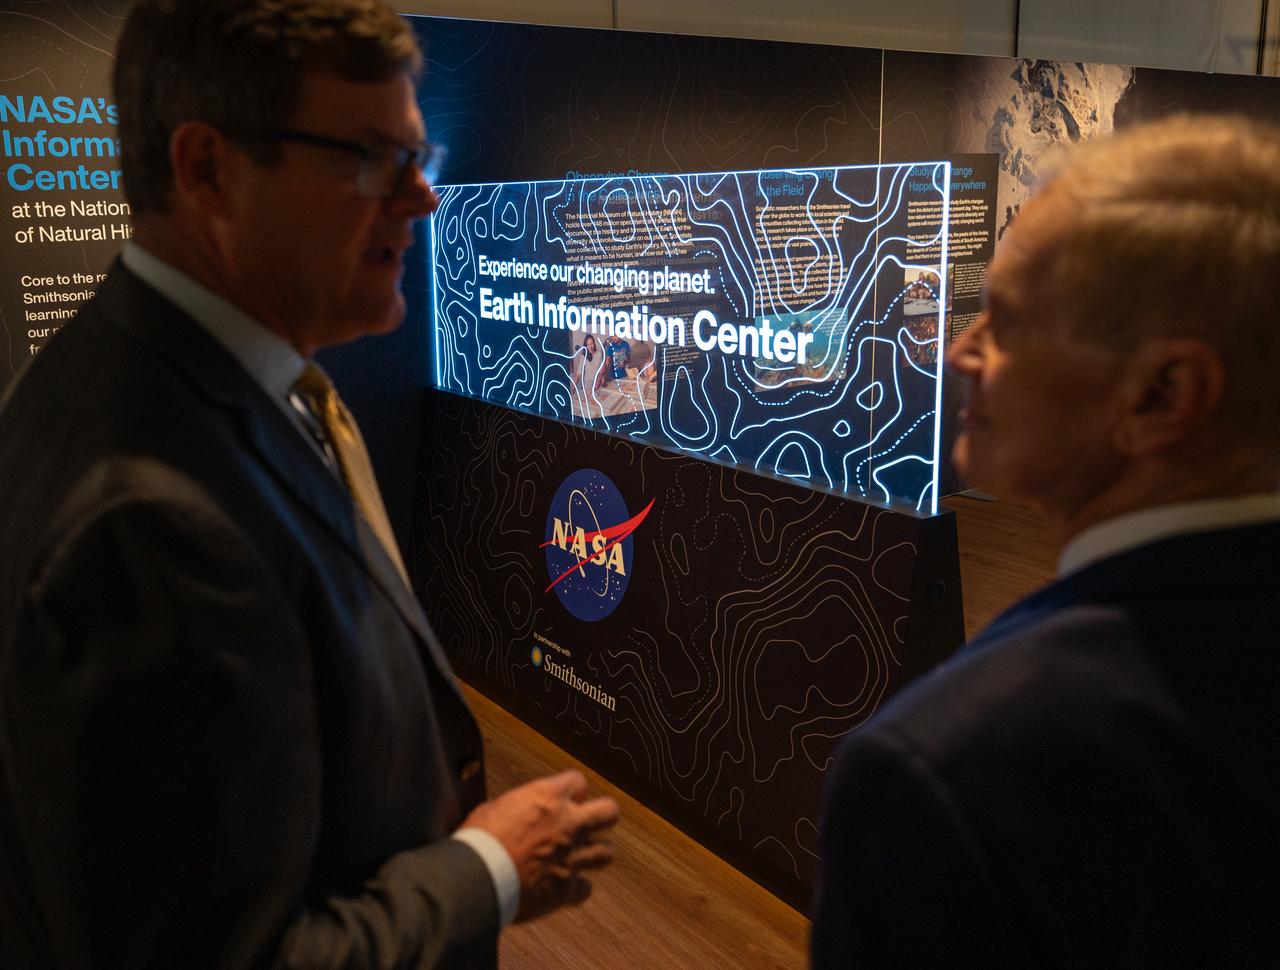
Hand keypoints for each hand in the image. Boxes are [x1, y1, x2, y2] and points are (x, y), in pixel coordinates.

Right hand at [461, 770, 619, 921]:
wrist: (479, 877)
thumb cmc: (480, 840)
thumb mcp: (495, 808)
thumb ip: (519, 807)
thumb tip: (519, 811)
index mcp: (549, 797)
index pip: (578, 781)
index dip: (574, 791)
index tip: (568, 799)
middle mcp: (568, 823)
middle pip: (609, 812)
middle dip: (601, 817)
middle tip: (586, 824)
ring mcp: (572, 856)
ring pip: (607, 852)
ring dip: (595, 853)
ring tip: (581, 857)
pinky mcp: (567, 888)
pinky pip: (585, 889)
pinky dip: (575, 890)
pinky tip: (564, 889)